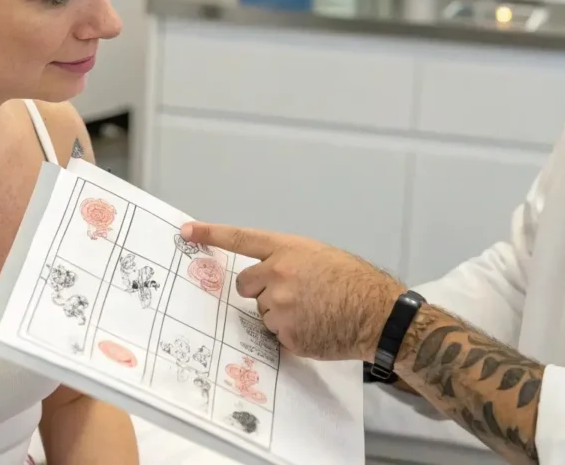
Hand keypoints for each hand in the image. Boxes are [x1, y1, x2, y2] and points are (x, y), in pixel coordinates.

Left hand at [181, 222, 404, 361]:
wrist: (378, 314)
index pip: (242, 239)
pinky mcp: (286, 333)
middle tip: (292, 295)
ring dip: (280, 314)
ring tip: (313, 311)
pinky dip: (292, 333)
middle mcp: (279, 274)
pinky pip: (276, 334)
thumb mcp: (321, 257)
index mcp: (288, 249)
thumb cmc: (356, 282)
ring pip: (262, 312)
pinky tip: (315, 327)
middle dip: (260, 291)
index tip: (186, 231)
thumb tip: (267, 275)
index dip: (211, 234)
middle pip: (245, 285)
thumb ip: (289, 261)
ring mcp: (280, 306)